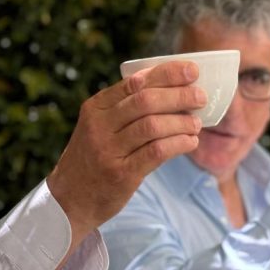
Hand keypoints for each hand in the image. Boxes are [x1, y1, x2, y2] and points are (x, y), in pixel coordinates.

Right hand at [47, 61, 205, 241]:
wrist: (69, 199)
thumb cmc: (92, 158)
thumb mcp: (98, 127)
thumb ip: (124, 109)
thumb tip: (171, 88)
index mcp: (95, 108)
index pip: (134, 82)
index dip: (166, 74)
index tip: (191, 70)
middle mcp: (99, 126)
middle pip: (146, 101)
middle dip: (178, 95)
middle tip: (200, 97)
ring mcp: (108, 150)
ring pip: (152, 125)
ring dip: (181, 122)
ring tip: (196, 123)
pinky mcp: (121, 174)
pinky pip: (156, 152)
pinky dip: (178, 144)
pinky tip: (190, 142)